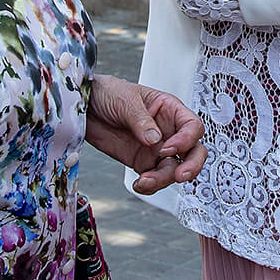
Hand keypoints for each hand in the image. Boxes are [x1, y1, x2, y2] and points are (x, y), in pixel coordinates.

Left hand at [86, 74, 205, 195]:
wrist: (85, 107)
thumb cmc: (109, 93)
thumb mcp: (126, 100)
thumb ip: (141, 120)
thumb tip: (155, 139)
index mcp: (170, 110)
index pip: (192, 126)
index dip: (187, 140)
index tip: (167, 148)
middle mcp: (168, 131)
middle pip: (194, 151)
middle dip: (192, 165)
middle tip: (181, 175)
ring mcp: (156, 149)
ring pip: (174, 169)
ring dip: (164, 179)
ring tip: (145, 180)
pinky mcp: (142, 162)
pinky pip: (154, 178)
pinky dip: (150, 186)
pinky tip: (139, 184)